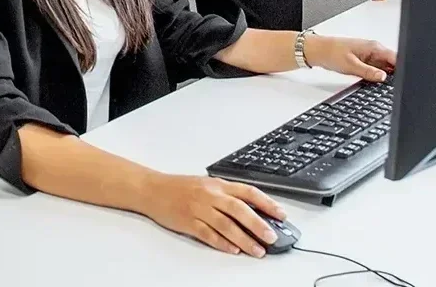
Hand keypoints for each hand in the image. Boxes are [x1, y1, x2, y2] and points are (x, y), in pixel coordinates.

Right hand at [140, 174, 286, 257]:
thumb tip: (253, 210)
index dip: (267, 203)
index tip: (281, 214)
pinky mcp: (188, 222)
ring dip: (244, 239)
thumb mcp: (206, 184)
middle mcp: (210, 195)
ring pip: (226, 224)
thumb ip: (227, 195)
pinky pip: (208, 234)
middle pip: (239, 209)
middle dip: (258, 224)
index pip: (247, 192)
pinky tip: (233, 250)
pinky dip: (222, 243)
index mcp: (217, 184)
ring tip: (257, 250)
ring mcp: (199, 208)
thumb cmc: (181, 187)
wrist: (154, 189)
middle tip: (272, 236)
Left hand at [303, 33, 395, 82]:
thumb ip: (369, 72)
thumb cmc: (332, 53)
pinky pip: (376, 69)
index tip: (402, 80)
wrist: (318, 51)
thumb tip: (383, 77)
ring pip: (384, 68)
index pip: (395, 58)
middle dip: (394, 74)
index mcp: (374, 47)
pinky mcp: (365, 61)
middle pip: (392, 64)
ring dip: (385, 75)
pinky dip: (376, 75)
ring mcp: (370, 55)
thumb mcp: (351, 65)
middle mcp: (374, 50)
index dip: (402, 69)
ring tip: (378, 81)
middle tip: (392, 85)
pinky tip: (372, 80)